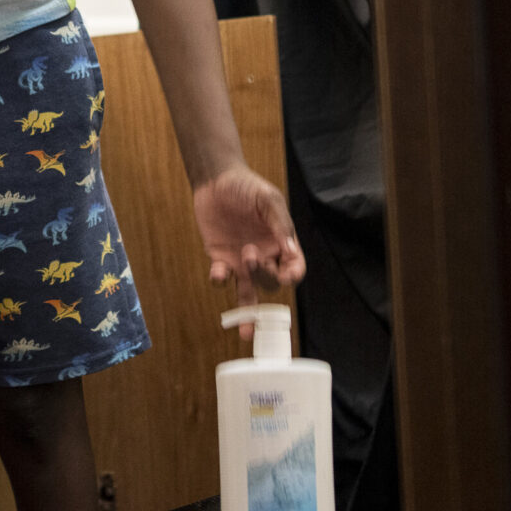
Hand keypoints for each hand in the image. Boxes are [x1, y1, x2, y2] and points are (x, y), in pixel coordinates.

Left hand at [192, 163, 304, 320]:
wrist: (215, 181)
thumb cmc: (247, 187)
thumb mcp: (268, 200)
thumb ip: (281, 225)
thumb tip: (292, 253)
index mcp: (282, 243)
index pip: (294, 270)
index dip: (292, 277)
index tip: (286, 276)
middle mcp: (265, 257)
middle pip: (271, 282)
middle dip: (263, 275)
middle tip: (249, 253)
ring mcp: (242, 262)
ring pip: (249, 293)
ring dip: (247, 310)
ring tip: (245, 329)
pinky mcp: (221, 259)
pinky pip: (223, 279)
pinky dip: (221, 280)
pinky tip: (219, 273)